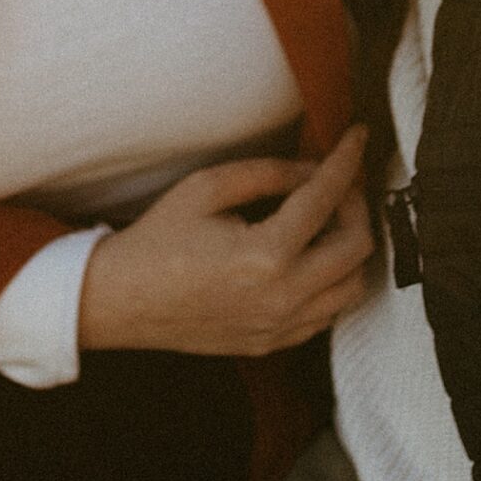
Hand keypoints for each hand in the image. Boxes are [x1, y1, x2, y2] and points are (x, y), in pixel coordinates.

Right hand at [77, 127, 372, 355]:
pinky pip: (328, 313)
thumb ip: (269, 173)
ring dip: (351, 248)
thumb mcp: (207, 188)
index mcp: (265, 255)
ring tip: (328, 220)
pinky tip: (310, 258)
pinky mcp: (275, 343)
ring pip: (353, 287)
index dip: (346, 160)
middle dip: (357, 204)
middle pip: (357, 246)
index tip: (358, 137)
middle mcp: (282, 297)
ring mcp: (281, 327)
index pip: (327, 198)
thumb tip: (314, 168)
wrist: (122, 301)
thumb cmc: (158, 240)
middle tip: (340, 182)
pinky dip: (332, 282)